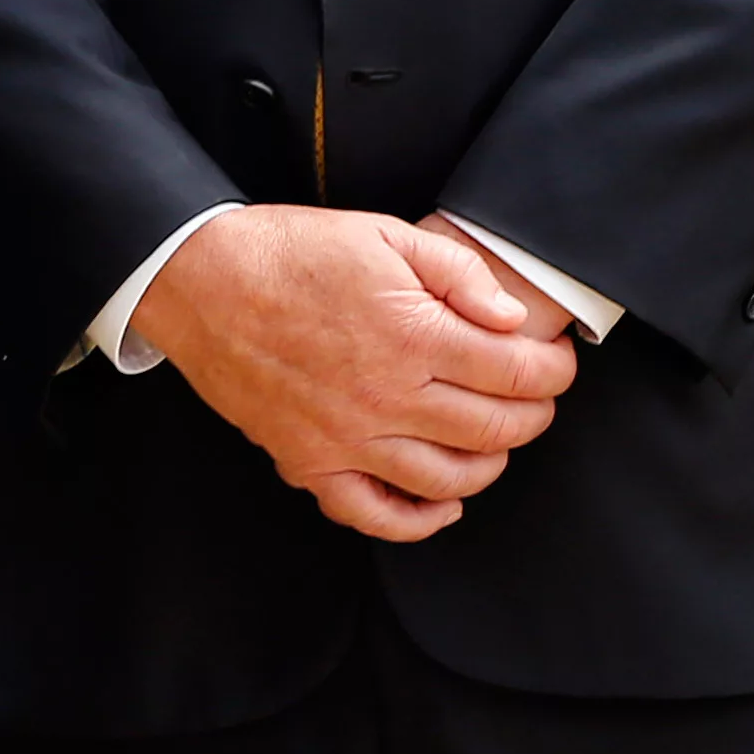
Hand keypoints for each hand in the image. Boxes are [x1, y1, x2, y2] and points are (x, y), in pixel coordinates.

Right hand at [125, 203, 576, 543]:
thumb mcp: (379, 231)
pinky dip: (421, 521)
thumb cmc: (287, 250)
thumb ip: (454, 270)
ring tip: (494, 439)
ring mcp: (349, 438)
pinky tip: (443, 502)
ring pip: (449, 480)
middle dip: (533, 415)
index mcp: (412, 334)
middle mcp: (388, 396)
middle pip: (495, 430)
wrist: (198, 280)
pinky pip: (376, 516)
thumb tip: (510, 316)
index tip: (555, 360)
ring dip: (490, 464)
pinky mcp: (310, 461)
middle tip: (534, 396)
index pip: (517, 373)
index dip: (553, 369)